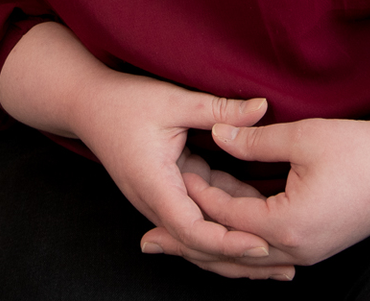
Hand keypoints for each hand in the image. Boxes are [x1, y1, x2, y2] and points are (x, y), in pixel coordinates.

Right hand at [71, 74, 296, 279]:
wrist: (86, 104)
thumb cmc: (124, 101)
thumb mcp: (173, 100)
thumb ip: (219, 110)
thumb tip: (263, 107)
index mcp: (154, 184)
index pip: (193, 229)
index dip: (228, 242)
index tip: (262, 245)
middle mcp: (154, 201)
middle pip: (198, 245)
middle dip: (239, 259)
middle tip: (283, 268)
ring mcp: (159, 201)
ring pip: (199, 236)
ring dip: (234, 248)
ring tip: (277, 260)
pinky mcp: (167, 193)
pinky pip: (198, 216)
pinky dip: (224, 223)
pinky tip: (256, 224)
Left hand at [143, 114, 369, 268]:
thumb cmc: (359, 147)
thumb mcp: (303, 137)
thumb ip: (253, 140)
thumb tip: (216, 133)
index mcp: (286, 223)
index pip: (225, 214)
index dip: (196, 193)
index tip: (170, 175)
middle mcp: (296, 248)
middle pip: (227, 251)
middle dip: (187, 245)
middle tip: (147, 240)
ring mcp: (309, 252)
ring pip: (247, 260)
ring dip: (212, 249)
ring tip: (176, 242)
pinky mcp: (318, 246)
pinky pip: (268, 255)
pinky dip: (242, 248)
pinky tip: (225, 240)